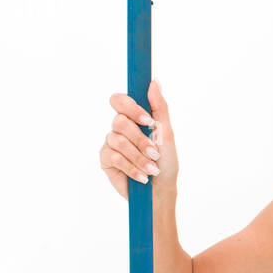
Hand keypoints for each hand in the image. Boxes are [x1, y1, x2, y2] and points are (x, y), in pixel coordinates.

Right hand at [99, 79, 178, 198]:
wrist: (160, 191)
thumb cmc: (166, 162)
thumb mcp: (167, 134)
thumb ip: (159, 107)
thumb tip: (154, 82)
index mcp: (133, 118)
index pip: (119, 100)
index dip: (130, 107)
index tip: (148, 120)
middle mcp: (119, 128)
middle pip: (119, 121)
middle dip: (140, 139)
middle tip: (155, 152)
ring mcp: (110, 143)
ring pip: (118, 141)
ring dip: (139, 157)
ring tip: (152, 168)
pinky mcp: (106, 160)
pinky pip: (114, 157)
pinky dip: (132, 167)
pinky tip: (142, 177)